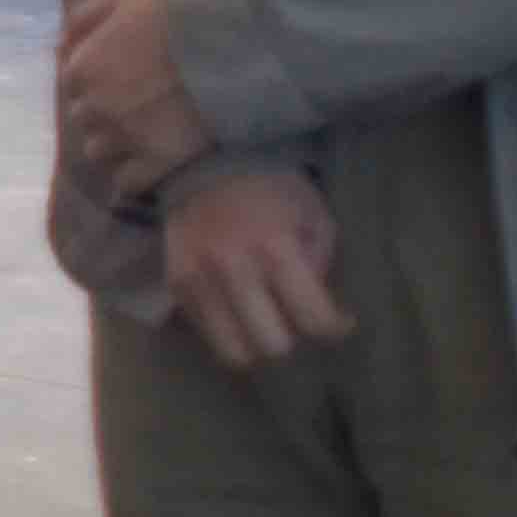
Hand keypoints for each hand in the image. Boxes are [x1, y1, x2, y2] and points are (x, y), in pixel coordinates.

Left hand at [56, 0, 217, 199]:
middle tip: (138, 104)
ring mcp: (124, 139)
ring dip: (115, 144)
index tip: (122, 75)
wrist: (237, 43)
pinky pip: (128, 182)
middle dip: (104, 111)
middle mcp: (95, 107)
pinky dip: (135, 174)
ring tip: (145, 132)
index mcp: (84, 67)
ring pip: (100, 152)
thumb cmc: (182, 11)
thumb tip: (62, 39)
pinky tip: (154, 159)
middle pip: (85, 118)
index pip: (72, 82)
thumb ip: (88, 15)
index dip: (96, 78)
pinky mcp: (155, 163)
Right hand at [153, 164, 351, 368]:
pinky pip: (207, 333)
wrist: (204, 164)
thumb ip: (319, 264)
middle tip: (296, 323)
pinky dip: (227, 330)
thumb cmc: (272, 189)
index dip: (334, 329)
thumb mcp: (313, 216)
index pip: (312, 318)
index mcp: (276, 248)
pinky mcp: (177, 286)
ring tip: (265, 327)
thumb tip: (317, 308)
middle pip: (272, 345)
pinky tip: (239, 310)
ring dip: (255, 345)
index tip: (339, 324)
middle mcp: (234, 269)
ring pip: (233, 352)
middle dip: (292, 339)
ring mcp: (199, 280)